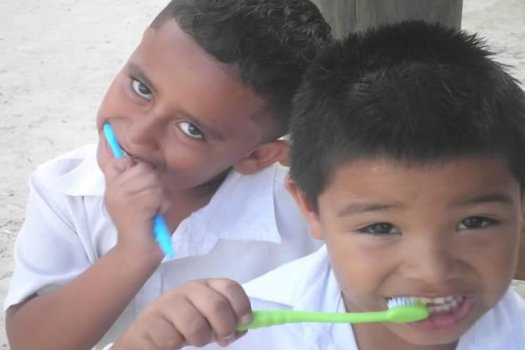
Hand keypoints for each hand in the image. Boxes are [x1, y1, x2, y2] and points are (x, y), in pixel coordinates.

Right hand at [102, 156, 168, 260]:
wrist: (136, 250)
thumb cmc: (139, 224)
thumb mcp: (129, 200)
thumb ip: (131, 180)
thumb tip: (138, 161)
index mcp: (111, 187)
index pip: (119, 161)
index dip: (133, 166)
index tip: (139, 182)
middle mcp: (114, 190)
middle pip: (143, 168)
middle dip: (154, 183)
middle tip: (151, 201)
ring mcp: (123, 197)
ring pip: (154, 180)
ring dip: (160, 195)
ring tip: (153, 209)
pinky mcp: (136, 206)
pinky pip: (158, 194)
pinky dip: (162, 204)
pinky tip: (155, 214)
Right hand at [113, 279, 252, 349]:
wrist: (149, 330)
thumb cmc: (185, 323)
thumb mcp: (209, 319)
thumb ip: (228, 320)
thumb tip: (245, 326)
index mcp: (207, 286)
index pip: (230, 287)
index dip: (241, 305)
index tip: (245, 322)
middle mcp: (190, 289)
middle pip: (217, 305)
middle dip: (225, 327)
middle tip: (223, 339)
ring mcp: (170, 301)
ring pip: (196, 325)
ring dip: (200, 340)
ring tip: (195, 339)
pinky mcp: (153, 318)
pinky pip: (175, 337)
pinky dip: (178, 343)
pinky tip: (174, 339)